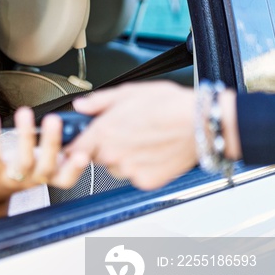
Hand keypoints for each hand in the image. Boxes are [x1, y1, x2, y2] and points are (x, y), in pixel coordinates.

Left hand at [0, 107, 88, 227]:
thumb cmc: (20, 170)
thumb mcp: (41, 163)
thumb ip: (56, 149)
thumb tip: (73, 124)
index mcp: (48, 177)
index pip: (66, 179)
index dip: (75, 169)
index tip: (83, 154)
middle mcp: (33, 180)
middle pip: (46, 166)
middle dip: (51, 142)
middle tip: (54, 119)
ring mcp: (12, 179)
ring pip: (22, 160)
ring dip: (25, 135)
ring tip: (24, 112)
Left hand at [67, 81, 195, 189]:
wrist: (201, 124)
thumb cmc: (169, 105)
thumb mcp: (129, 92)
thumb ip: (99, 101)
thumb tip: (80, 106)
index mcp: (103, 132)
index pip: (73, 148)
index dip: (76, 146)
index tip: (80, 143)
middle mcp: (112, 154)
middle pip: (95, 157)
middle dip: (104, 148)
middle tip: (127, 134)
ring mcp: (128, 170)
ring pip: (115, 168)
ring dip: (123, 159)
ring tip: (144, 141)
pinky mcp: (145, 181)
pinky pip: (135, 176)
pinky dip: (142, 168)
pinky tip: (154, 152)